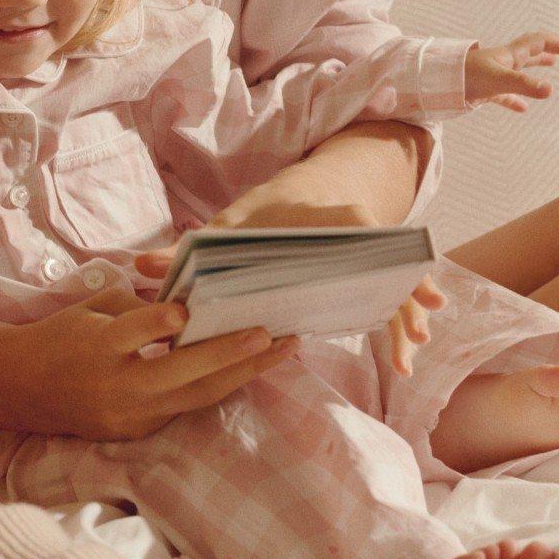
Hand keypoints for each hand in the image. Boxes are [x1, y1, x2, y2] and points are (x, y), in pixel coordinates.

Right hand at [7, 284, 298, 441]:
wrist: (21, 389)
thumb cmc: (61, 336)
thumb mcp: (91, 308)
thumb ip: (137, 307)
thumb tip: (189, 306)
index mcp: (98, 346)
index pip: (133, 333)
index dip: (158, 323)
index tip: (186, 311)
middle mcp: (117, 386)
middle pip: (180, 372)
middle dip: (228, 354)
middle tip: (267, 334)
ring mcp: (131, 416)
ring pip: (197, 396)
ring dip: (243, 373)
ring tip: (281, 351)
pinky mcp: (139, 432)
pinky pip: (185, 407)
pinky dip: (217, 386)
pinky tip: (248, 368)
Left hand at [175, 196, 445, 379]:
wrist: (300, 196)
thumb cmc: (263, 212)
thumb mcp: (228, 225)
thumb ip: (186, 248)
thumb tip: (140, 266)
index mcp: (328, 217)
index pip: (362, 231)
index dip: (382, 256)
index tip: (396, 279)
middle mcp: (356, 237)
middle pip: (387, 267)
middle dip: (401, 298)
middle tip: (417, 330)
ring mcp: (366, 261)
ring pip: (392, 290)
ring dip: (403, 319)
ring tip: (408, 361)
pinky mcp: (367, 280)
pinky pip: (387, 303)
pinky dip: (396, 326)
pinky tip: (404, 363)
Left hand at [464, 30, 558, 111]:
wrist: (433, 83)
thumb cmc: (463, 77)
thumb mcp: (497, 80)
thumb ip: (523, 85)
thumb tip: (551, 90)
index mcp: (510, 54)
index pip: (540, 41)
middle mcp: (504, 61)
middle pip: (533, 49)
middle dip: (554, 47)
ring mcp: (493, 74)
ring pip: (520, 67)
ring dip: (538, 64)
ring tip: (553, 64)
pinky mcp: (483, 89)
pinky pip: (504, 92)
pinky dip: (516, 98)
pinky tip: (523, 108)